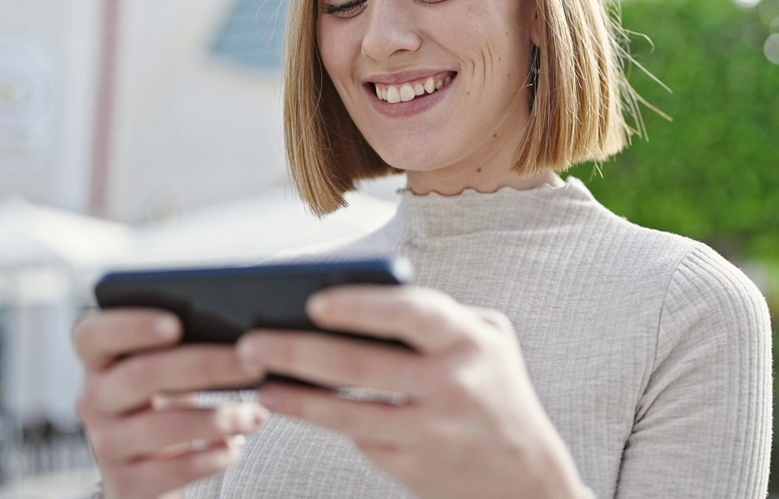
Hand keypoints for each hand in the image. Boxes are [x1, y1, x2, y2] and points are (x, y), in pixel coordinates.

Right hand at [73, 309, 269, 498]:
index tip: (175, 325)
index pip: (93, 336)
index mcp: (99, 362)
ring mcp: (107, 445)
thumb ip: (181, 347)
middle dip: (205, 367)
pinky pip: (174, 469)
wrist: (148, 470)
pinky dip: (212, 457)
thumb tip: (240, 334)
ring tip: (257, 415)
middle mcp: (94, 401)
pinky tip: (235, 446)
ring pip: (163, 426)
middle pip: (142, 375)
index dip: (131, 326)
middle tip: (251, 365)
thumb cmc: (164, 403)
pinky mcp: (127, 483)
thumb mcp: (163, 371)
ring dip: (220, 418)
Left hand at [235, 286, 588, 498]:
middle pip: (361, 367)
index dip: (361, 307)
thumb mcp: (487, 339)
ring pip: (348, 413)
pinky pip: (359, 439)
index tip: (314, 302)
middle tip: (251, 342)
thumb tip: (356, 300)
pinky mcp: (414, 468)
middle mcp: (453, 385)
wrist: (527, 478)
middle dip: (297, 352)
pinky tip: (293, 404)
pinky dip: (325, 420)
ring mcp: (432, 431)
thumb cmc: (496, 388)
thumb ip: (437, 316)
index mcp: (470, 340)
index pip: (411, 314)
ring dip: (296, 397)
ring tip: (258, 380)